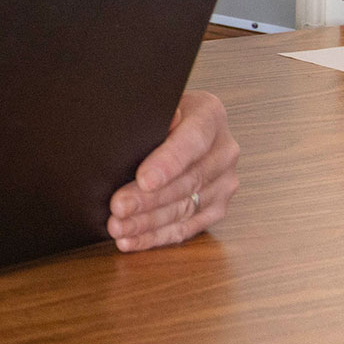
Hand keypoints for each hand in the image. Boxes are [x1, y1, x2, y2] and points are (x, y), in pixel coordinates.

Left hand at [108, 90, 239, 250]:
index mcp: (210, 116)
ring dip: (148, 223)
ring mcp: (225, 182)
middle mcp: (224, 151)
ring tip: (119, 228)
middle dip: (148, 199)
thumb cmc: (161, 112)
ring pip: (184, 208)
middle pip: (186, 181)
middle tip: (119, 208)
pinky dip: (156, 236)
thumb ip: (156, 115)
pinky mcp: (218, 207)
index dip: (167, 163)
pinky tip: (132, 240)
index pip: (191, 142)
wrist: (184, 122)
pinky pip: (186, 227)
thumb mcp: (156, 102)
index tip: (144, 180)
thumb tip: (154, 126)